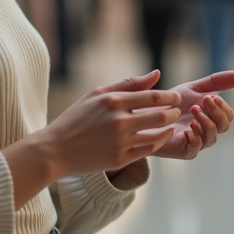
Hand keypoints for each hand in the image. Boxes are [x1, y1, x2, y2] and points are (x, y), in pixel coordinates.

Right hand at [40, 71, 180, 177]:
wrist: (56, 149)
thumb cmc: (77, 117)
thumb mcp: (97, 94)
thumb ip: (129, 83)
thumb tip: (157, 74)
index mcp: (113, 101)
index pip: (153, 97)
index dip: (170, 97)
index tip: (177, 98)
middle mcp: (119, 121)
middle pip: (160, 116)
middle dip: (173, 113)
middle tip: (177, 111)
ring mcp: (120, 142)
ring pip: (157, 135)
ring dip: (168, 128)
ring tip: (171, 123)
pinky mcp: (120, 159)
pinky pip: (148, 150)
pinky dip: (159, 142)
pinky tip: (161, 136)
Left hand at [146, 70, 233, 159]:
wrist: (146, 111)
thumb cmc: (171, 101)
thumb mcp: (194, 87)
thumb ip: (217, 82)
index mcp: (211, 116)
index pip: (228, 115)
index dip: (223, 107)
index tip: (211, 97)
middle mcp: (207, 130)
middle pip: (224, 126)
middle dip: (216, 113)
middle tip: (202, 102)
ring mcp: (196, 141)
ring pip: (212, 137)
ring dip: (206, 122)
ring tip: (193, 110)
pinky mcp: (183, 150)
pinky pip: (196, 149)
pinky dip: (196, 138)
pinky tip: (188, 127)